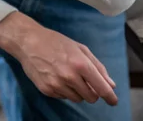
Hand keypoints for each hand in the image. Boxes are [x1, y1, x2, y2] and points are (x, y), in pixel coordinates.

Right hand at [0, 14, 117, 105]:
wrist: (28, 42)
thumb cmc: (55, 41)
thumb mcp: (79, 48)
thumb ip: (97, 66)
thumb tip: (111, 84)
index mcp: (80, 64)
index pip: (101, 88)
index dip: (110, 97)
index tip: (114, 101)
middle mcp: (70, 76)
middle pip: (91, 97)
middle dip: (92, 92)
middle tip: (86, 80)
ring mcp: (57, 85)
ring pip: (78, 99)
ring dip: (78, 91)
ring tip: (68, 74)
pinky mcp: (47, 90)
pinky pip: (64, 97)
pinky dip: (65, 90)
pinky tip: (58, 76)